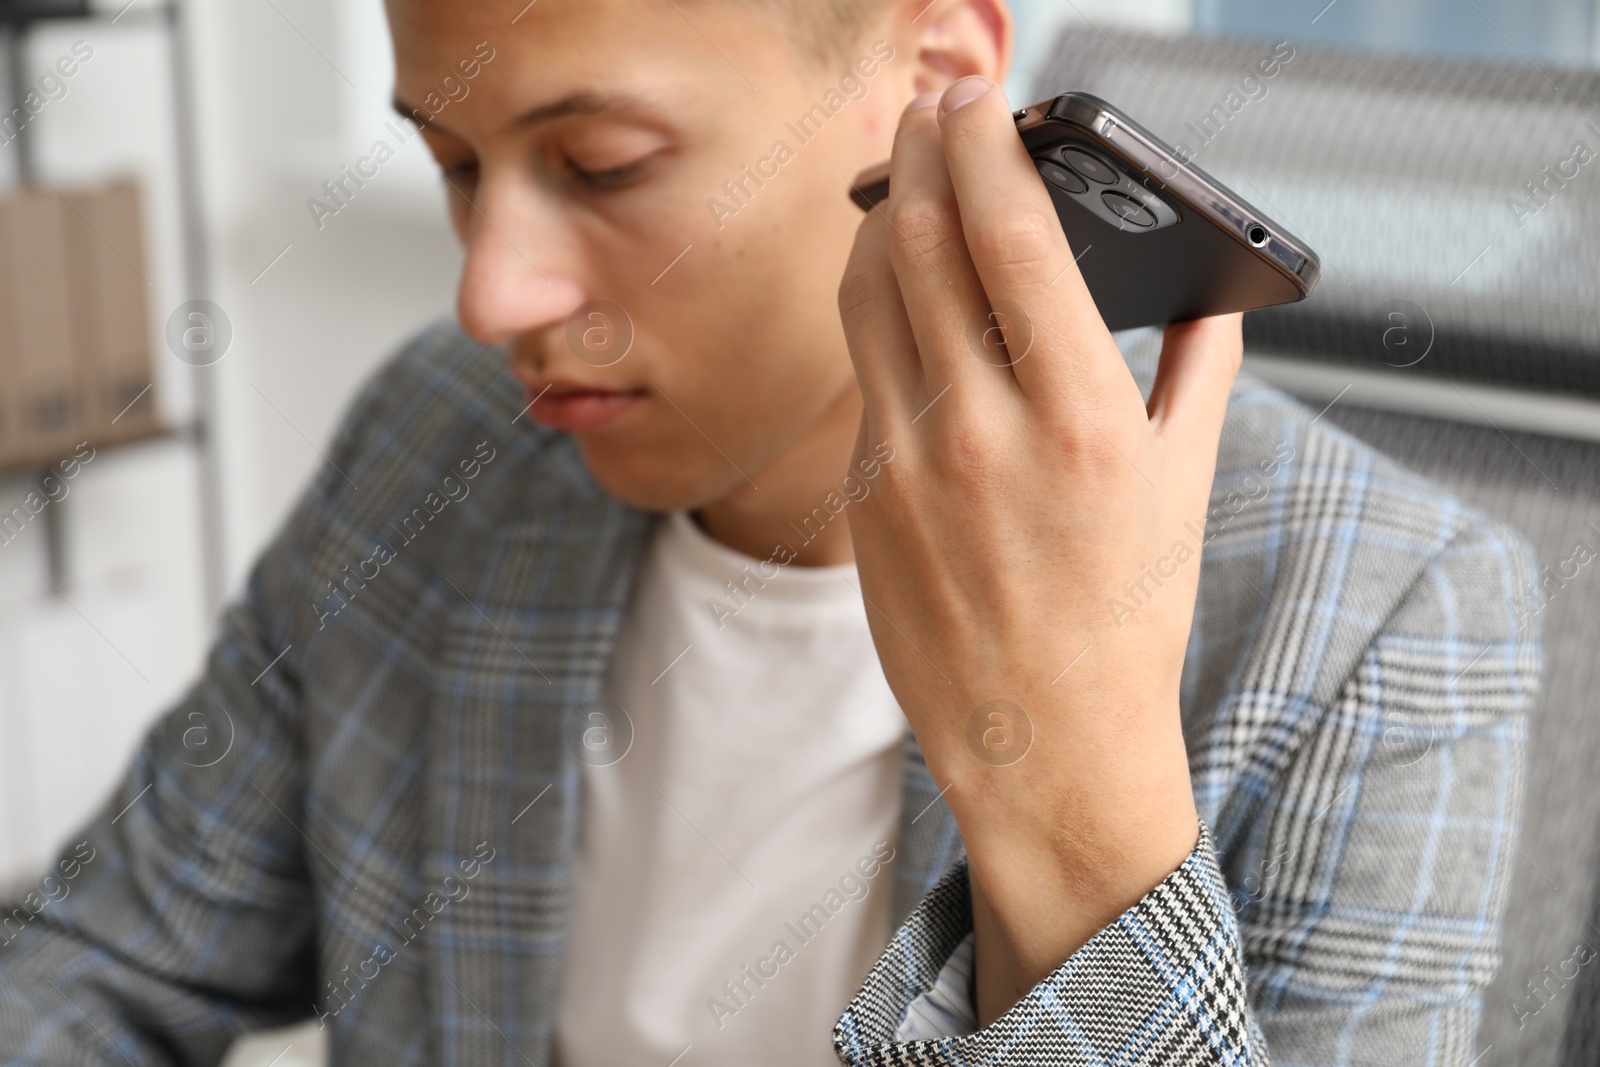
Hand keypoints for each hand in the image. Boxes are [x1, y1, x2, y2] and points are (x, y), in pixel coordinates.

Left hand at [838, 76, 1242, 1023]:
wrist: (1040, 741)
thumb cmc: (1123, 620)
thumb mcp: (1184, 489)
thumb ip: (1201, 373)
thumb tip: (1210, 296)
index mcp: (1083, 419)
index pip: (1010, 235)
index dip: (984, 143)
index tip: (979, 95)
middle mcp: (984, 433)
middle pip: (921, 241)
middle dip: (920, 149)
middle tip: (930, 104)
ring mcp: (910, 465)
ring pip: (870, 293)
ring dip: (884, 215)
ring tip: (905, 176)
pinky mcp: (867, 495)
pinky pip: (864, 367)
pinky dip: (877, 303)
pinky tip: (897, 282)